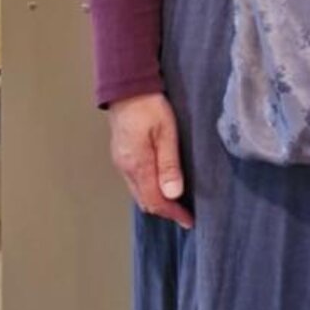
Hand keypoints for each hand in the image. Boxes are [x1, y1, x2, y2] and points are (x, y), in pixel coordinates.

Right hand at [107, 93, 191, 227]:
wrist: (126, 88)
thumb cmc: (150, 107)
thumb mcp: (166, 133)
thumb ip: (169, 164)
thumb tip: (173, 194)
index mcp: (138, 165)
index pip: (155, 201)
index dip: (172, 213)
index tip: (189, 221)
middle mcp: (126, 168)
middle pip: (144, 201)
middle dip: (164, 211)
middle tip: (184, 215)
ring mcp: (121, 163)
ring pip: (138, 193)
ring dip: (155, 201)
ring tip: (175, 204)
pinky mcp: (121, 155)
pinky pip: (134, 182)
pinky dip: (147, 190)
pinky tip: (159, 186)